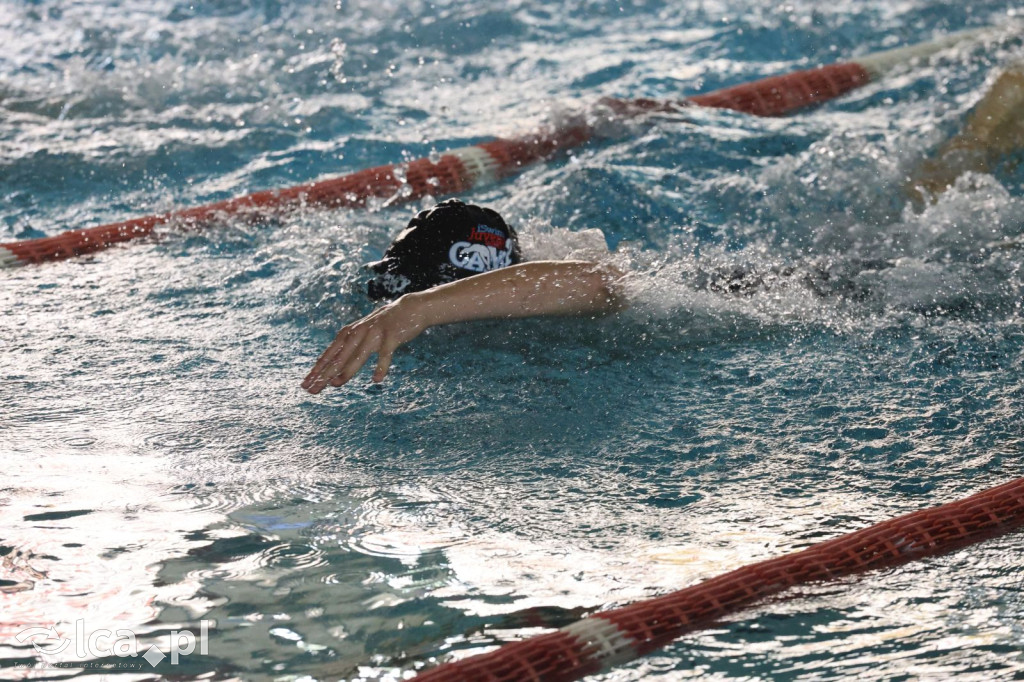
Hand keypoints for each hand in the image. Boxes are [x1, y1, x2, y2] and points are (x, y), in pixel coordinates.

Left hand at [302, 296, 426, 393]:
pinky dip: (381, 367)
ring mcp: (375, 334)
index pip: (329, 355)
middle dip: (324, 374)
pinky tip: (376, 379)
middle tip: (311, 390)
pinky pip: (385, 354)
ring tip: (335, 385)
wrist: (412, 308)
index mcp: (350, 333)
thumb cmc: (385, 326)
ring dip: (346, 371)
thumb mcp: (365, 336)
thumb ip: (351, 353)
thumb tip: (336, 376)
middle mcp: (359, 332)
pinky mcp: (391, 337)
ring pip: (358, 356)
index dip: (317, 370)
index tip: (305, 385)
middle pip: (339, 357)